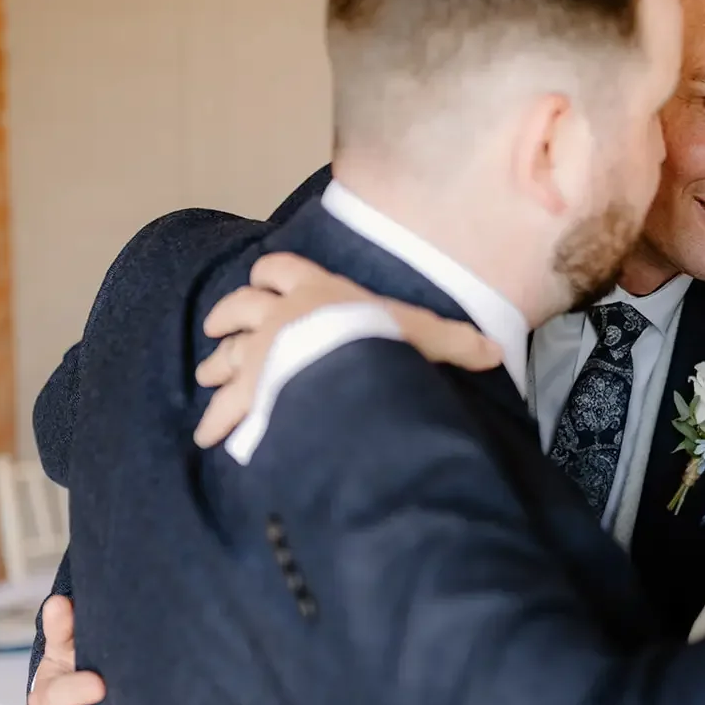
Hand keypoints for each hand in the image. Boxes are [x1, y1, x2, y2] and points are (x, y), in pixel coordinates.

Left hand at [193, 253, 501, 446]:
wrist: (340, 366)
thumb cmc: (380, 341)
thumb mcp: (424, 335)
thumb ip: (455, 344)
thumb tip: (497, 351)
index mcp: (315, 290)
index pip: (283, 269)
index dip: (272, 274)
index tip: (264, 280)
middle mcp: (279, 316)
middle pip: (241, 305)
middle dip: (229, 316)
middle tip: (219, 327)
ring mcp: (258, 353)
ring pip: (225, 352)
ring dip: (216, 363)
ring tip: (207, 374)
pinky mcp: (248, 391)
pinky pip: (225, 405)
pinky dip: (216, 419)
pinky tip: (209, 435)